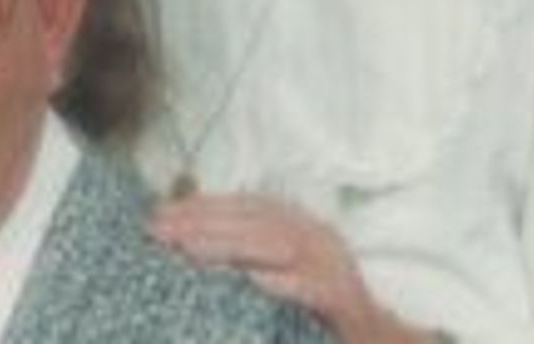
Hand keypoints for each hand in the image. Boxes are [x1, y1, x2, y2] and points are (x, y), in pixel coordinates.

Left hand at [150, 192, 434, 342]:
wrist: (376, 342)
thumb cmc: (316, 309)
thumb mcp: (276, 270)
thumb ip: (245, 252)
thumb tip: (184, 243)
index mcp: (297, 223)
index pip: (242, 204)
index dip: (199, 205)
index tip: (157, 214)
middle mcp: (315, 234)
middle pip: (253, 220)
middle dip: (203, 222)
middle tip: (158, 231)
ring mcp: (332, 264)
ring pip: (276, 245)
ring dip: (230, 245)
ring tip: (188, 251)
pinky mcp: (344, 299)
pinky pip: (309, 287)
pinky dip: (281, 283)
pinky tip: (251, 284)